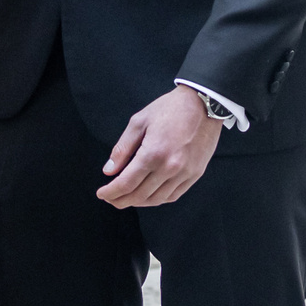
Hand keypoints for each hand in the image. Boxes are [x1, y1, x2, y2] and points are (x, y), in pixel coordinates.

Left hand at [97, 86, 223, 208]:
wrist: (203, 103)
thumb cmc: (170, 108)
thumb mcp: (139, 122)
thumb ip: (122, 149)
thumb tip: (109, 171)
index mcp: (152, 153)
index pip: (126, 183)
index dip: (111, 192)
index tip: (102, 194)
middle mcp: (169, 167)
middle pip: (139, 195)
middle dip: (121, 200)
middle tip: (111, 199)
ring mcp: (184, 173)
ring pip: (156, 199)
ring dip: (139, 202)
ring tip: (127, 198)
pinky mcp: (195, 174)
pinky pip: (173, 196)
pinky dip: (158, 200)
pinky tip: (148, 196)